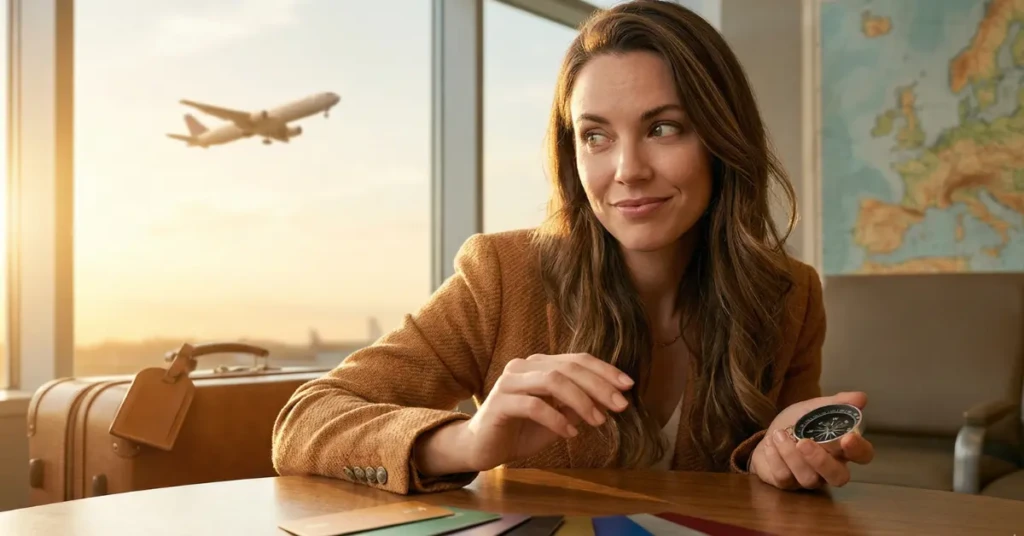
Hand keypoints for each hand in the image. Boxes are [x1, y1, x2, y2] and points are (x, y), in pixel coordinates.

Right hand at [461, 353, 633, 471]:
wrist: (482, 447)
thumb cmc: (520, 430)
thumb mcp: (557, 417)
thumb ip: (577, 406)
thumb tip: (610, 401)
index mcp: (539, 365)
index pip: (576, 360)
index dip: (604, 370)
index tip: (628, 386)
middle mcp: (524, 366)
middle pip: (568, 368)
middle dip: (599, 386)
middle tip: (621, 405)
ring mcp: (510, 382)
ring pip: (553, 381)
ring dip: (581, 401)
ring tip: (598, 421)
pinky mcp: (499, 402)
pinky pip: (534, 406)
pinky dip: (557, 419)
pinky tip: (570, 433)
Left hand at [750, 391, 874, 490]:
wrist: (770, 433)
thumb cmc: (798, 423)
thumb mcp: (816, 408)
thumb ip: (837, 403)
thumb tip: (860, 397)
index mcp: (842, 449)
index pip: (862, 455)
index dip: (859, 449)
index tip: (848, 438)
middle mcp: (829, 469)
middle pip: (838, 477)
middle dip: (821, 461)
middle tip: (803, 442)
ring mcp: (808, 479)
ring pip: (808, 479)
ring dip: (790, 455)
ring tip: (778, 434)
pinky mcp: (786, 484)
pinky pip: (784, 478)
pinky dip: (775, 458)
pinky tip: (770, 443)